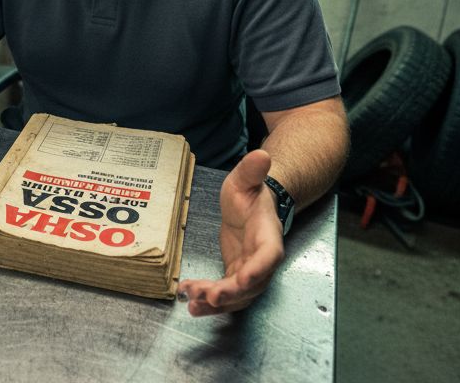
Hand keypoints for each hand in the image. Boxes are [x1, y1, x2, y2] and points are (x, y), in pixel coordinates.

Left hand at [178, 149, 285, 315]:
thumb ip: (252, 170)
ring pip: (238, 295)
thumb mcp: (245, 179)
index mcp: (268, 234)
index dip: (258, 269)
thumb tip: (262, 155)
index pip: (269, 255)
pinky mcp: (236, 276)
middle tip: (208, 296)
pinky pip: (226, 294)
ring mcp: (250, 270)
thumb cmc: (249, 193)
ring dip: (217, 303)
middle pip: (253, 284)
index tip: (243, 279)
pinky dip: (210, 301)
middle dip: (231, 294)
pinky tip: (190, 301)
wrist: (250, 206)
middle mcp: (262, 259)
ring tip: (192, 301)